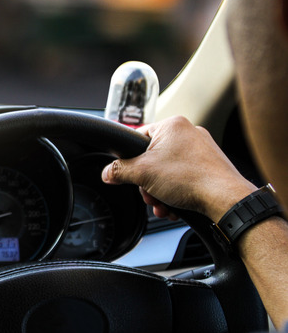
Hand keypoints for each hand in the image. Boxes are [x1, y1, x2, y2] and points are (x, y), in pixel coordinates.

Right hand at [101, 116, 255, 221]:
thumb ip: (118, 170)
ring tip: (164, 204)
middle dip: (147, 183)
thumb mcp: (142, 173)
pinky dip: (175, 194)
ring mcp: (201, 151)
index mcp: (172, 125)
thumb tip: (107, 172)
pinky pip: (182, 178)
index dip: (130, 159)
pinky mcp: (209, 167)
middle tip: (150, 194)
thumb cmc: (191, 179)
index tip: (129, 174)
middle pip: (151, 159)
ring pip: (166, 172)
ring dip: (159, 192)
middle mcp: (188, 133)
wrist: (225, 199)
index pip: (138, 137)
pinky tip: (175, 206)